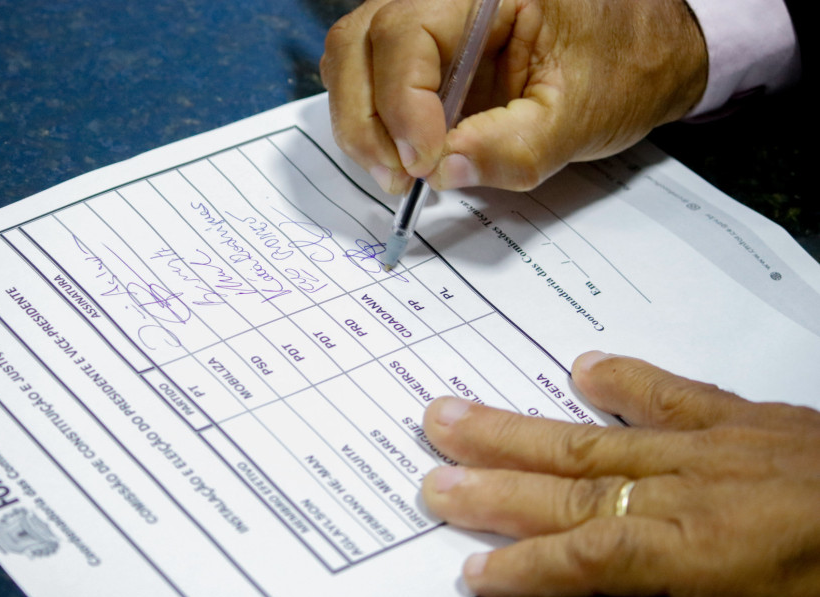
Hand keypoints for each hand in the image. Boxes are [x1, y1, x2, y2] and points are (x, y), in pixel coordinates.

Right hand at [320, 0, 707, 192]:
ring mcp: (427, 20)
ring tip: (399, 173)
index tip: (426, 164)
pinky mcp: (423, 53)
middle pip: (358, 43)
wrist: (644, 53)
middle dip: (367, 121)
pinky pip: (368, 78)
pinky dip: (372, 124)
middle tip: (401, 178)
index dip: (404, 107)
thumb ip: (512, 148)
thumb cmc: (623, 68)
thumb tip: (442, 172)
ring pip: (350, 58)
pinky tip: (404, 157)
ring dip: (360, 125)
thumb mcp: (578, 117)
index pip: (406, 35)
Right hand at [421, 351, 819, 596]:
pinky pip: (675, 395)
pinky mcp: (746, 418)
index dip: (525, 566)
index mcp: (701, 551)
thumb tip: (621, 581)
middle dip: (495, 485)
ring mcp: (714, 446)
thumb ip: (688, 593)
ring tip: (455, 412)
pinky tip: (582, 369)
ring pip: (598, 439)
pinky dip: (625, 383)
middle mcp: (691, 490)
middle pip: (572, 487)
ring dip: (521, 430)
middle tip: (430, 473)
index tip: (469, 571)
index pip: (588, 556)